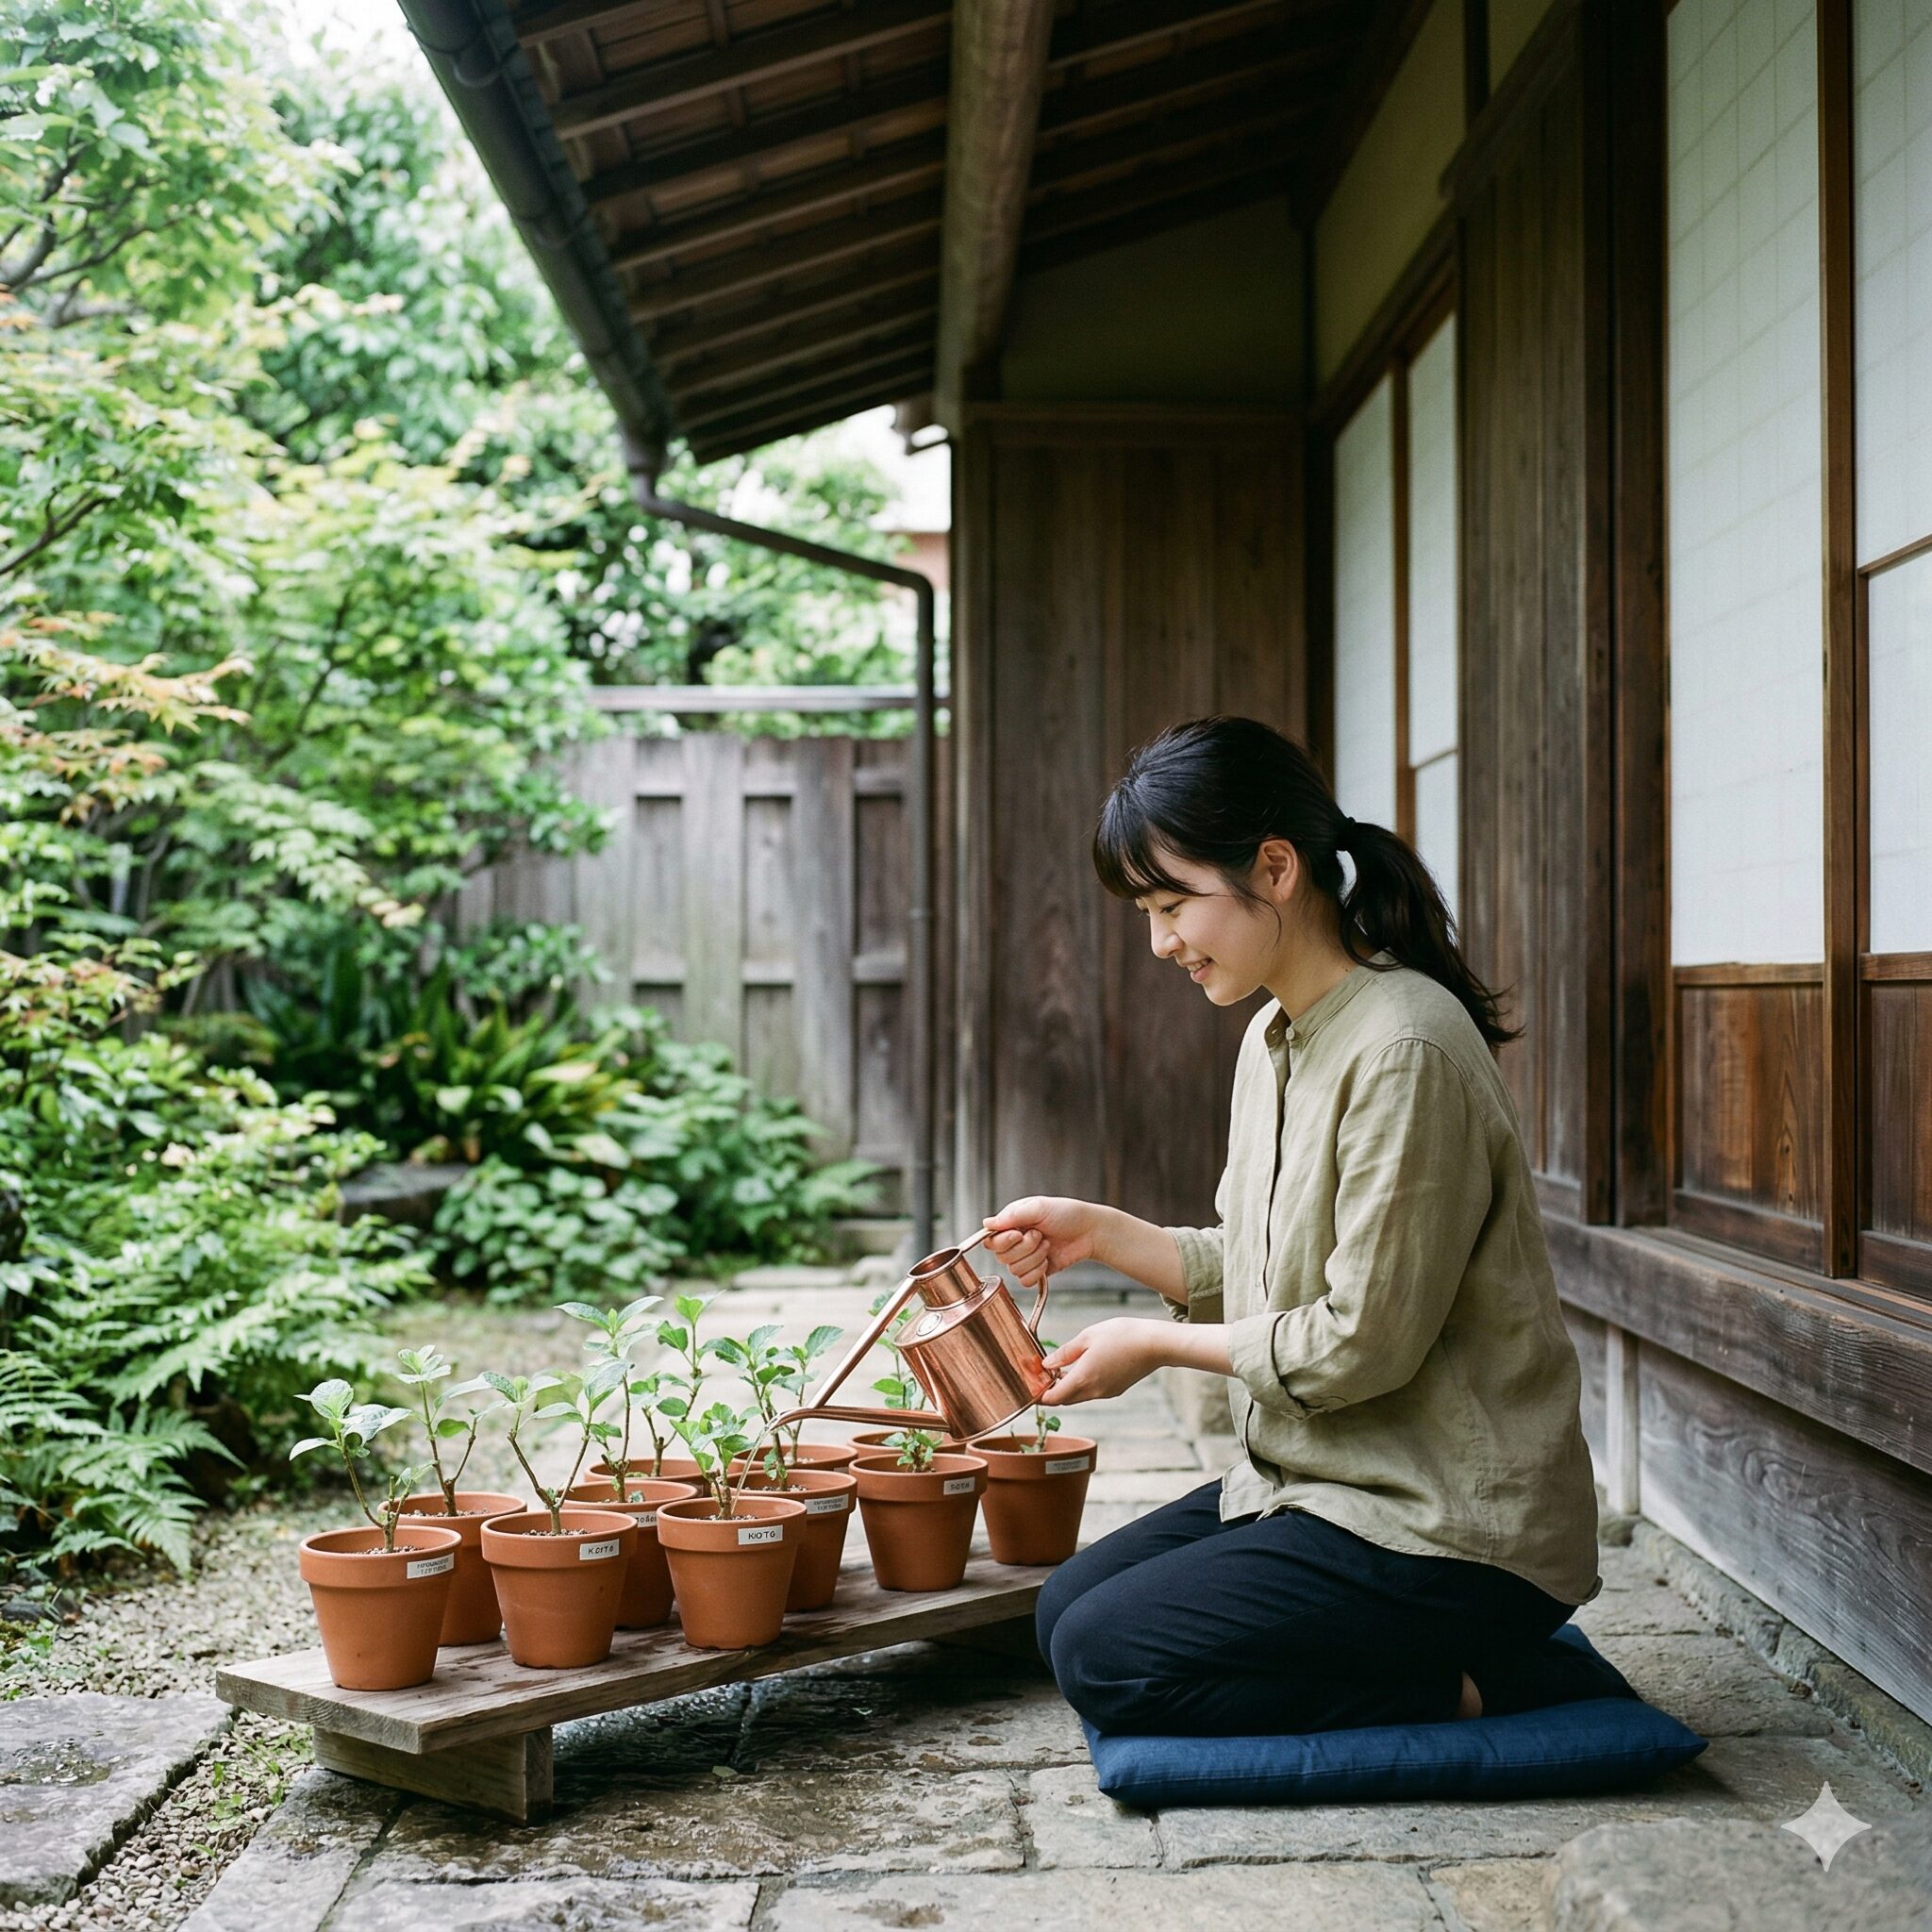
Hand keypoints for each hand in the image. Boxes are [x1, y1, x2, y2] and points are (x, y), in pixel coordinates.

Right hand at [982, 1196, 1104, 1288]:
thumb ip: (1012, 1216)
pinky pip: (1025, 1281)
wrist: (1090, 1232)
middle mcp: (1015, 1241)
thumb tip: (986, 1224)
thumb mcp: (1038, 1207)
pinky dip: (1038, 1272)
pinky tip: (1048, 1261)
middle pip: (1002, 1257)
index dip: (1002, 1241)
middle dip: (1025, 1248)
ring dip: (1035, 1258)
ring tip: (1048, 1245)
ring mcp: (1025, 1257)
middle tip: (1040, 1236)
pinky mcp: (1036, 1271)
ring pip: (1014, 1270)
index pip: (991, 1240)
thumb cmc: (1066, 1214)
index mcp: (1011, 1223)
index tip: (1017, 1235)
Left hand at [1039, 1319, 1167, 1403]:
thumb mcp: (1087, 1337)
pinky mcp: (1116, 1389)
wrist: (1155, 1344)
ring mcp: (1106, 1392)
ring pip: (1078, 1396)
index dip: (1039, 1396)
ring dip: (1067, 1387)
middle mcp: (1094, 1391)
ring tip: (1061, 1368)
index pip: (1053, 1398)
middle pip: (1064, 1399)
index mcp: (1083, 1378)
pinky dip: (1082, 1384)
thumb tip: (1046, 1364)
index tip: (1031, 1386)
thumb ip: (1064, 1353)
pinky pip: (1092, 1392)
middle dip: (1051, 1391)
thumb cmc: (1121, 1335)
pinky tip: (1083, 1367)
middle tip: (1043, 1374)